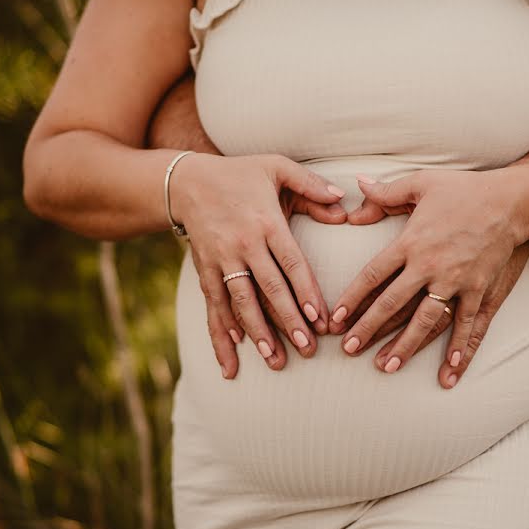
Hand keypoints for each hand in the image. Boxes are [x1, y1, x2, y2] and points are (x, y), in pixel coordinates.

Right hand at [171, 153, 345, 377]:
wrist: (187, 180)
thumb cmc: (241, 173)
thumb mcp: (277, 167)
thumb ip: (310, 184)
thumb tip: (342, 200)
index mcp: (266, 222)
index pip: (291, 263)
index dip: (306, 292)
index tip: (320, 319)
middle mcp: (244, 244)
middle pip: (268, 289)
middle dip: (288, 321)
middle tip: (307, 349)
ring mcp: (221, 259)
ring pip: (241, 302)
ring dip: (257, 333)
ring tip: (274, 360)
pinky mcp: (204, 269)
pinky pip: (214, 303)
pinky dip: (222, 330)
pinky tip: (232, 356)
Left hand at [330, 170, 521, 380]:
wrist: (512, 201)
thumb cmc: (465, 189)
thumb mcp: (422, 183)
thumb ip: (386, 191)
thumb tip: (357, 186)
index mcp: (411, 241)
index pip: (373, 274)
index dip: (352, 297)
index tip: (336, 317)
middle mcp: (430, 265)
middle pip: (392, 303)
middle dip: (368, 328)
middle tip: (349, 349)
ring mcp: (456, 280)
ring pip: (426, 320)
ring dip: (406, 345)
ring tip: (388, 366)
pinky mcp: (480, 289)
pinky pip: (467, 323)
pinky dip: (459, 347)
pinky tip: (449, 371)